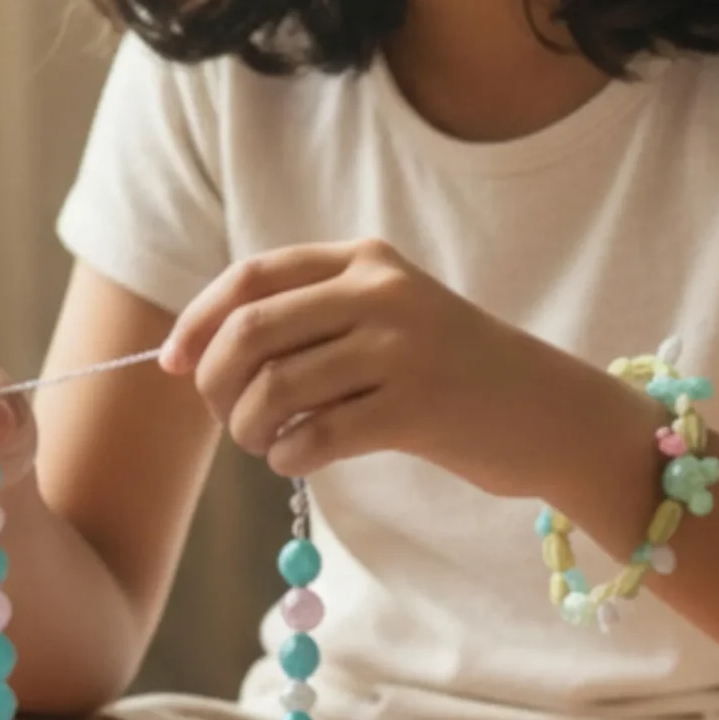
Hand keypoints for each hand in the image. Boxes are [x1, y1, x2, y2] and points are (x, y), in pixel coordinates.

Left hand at [158, 238, 580, 495]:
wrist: (547, 411)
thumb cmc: (449, 372)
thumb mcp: (385, 315)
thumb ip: (308, 317)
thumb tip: (194, 353)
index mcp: (365, 259)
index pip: (251, 277)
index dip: (197, 321)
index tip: (170, 363)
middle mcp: (381, 292)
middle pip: (250, 333)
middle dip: (213, 384)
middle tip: (224, 418)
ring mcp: (400, 349)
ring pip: (273, 389)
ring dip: (248, 429)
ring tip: (265, 443)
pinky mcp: (415, 409)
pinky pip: (313, 437)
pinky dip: (288, 456)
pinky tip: (297, 460)